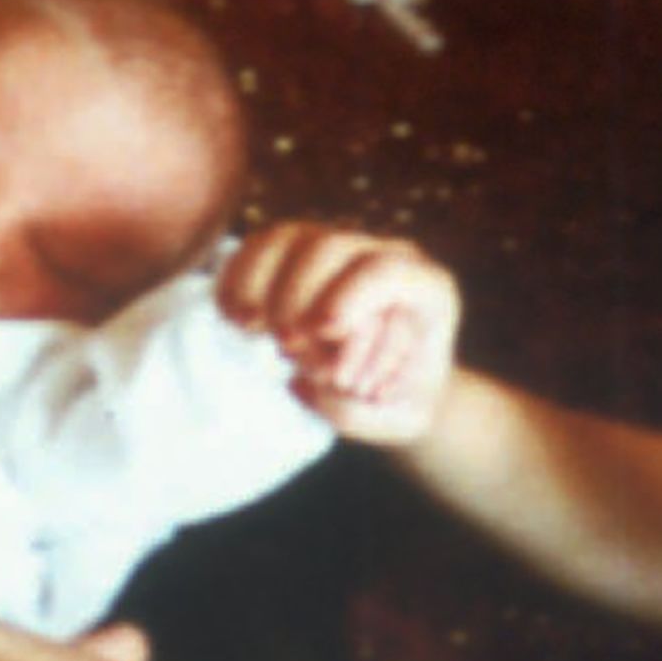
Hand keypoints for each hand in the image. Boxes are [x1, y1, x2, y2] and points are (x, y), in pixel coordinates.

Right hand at [220, 223, 459, 443]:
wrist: (400, 386)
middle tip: (288, 348)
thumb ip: (358, 412)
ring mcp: (340, 250)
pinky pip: (260, 247)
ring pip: (288, 239)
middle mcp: (384, 255)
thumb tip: (301, 383)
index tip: (321, 333)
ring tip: (253, 330)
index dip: (349, 296)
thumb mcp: (399, 421)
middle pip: (329, 246)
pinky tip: (234, 317)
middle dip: (297, 297)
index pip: (387, 270)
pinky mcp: (301, 256)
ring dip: (261, 286)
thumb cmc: (403, 399)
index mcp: (427, 290)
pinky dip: (239, 278)